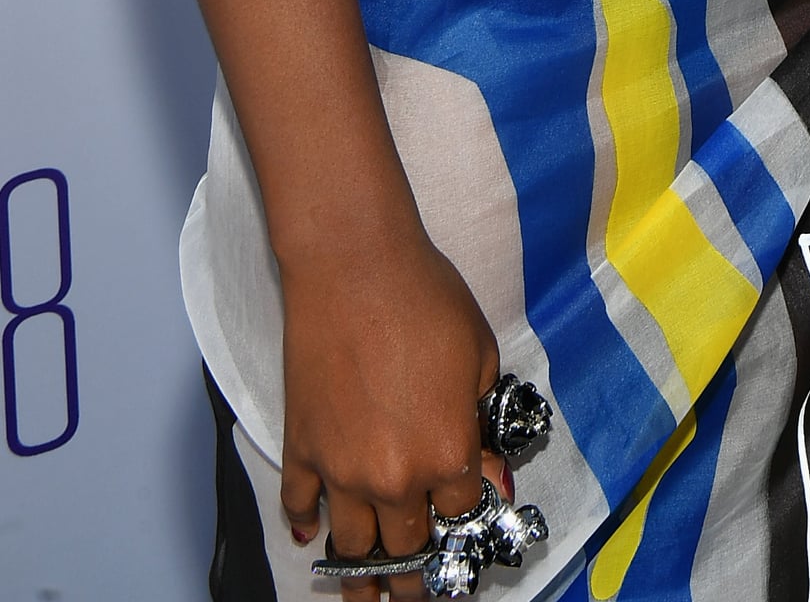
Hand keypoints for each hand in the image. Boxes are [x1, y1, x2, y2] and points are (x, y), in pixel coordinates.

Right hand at [277, 222, 501, 589]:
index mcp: (446, 455)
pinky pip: (298, 506)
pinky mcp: (301, 449)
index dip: (466, 523)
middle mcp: (393, 477)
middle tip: (417, 589)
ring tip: (367, 597)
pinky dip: (304, 525)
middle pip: (406, 549)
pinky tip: (311, 537)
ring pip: (352, 548)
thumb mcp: (480, 355)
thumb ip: (483, 421)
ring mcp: (341, 469)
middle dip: (415, 573)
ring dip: (361, 577)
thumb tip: (487, 470)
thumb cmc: (425, 297)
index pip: (460, 516)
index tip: (463, 533)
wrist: (355, 265)